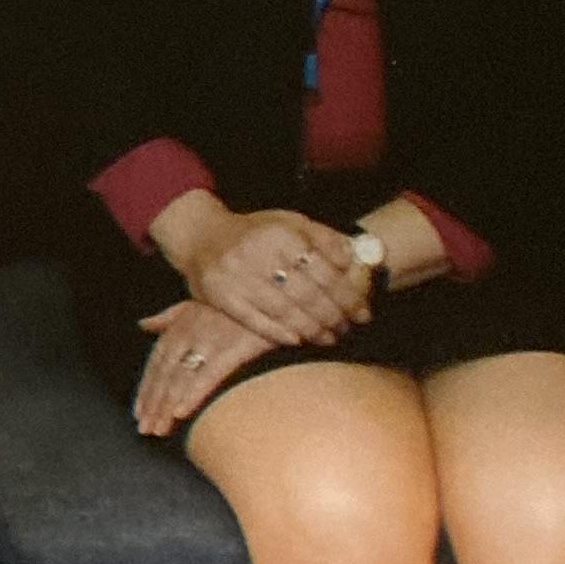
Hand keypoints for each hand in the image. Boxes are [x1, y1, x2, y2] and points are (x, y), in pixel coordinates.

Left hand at [133, 299, 275, 438]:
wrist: (266, 297)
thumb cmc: (230, 304)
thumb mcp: (195, 304)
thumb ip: (167, 317)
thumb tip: (143, 324)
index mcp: (179, 327)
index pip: (156, 363)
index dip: (146, 388)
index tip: (139, 411)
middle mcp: (188, 335)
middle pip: (164, 375)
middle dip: (153, 404)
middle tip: (146, 428)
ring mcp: (207, 342)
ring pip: (179, 379)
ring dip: (166, 407)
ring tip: (159, 429)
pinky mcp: (230, 351)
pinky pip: (206, 377)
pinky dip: (191, 395)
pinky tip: (181, 413)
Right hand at [157, 192, 375, 349]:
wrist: (200, 235)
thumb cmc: (255, 232)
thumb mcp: (289, 222)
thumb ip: (323, 237)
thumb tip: (353, 257)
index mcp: (279, 233)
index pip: (323, 270)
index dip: (347, 295)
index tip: (364, 312)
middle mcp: (257, 253)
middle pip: (306, 294)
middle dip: (334, 316)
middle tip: (350, 329)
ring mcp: (236, 277)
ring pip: (283, 311)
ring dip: (312, 330)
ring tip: (330, 339)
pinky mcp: (220, 297)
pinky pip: (255, 321)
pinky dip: (279, 334)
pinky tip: (298, 341)